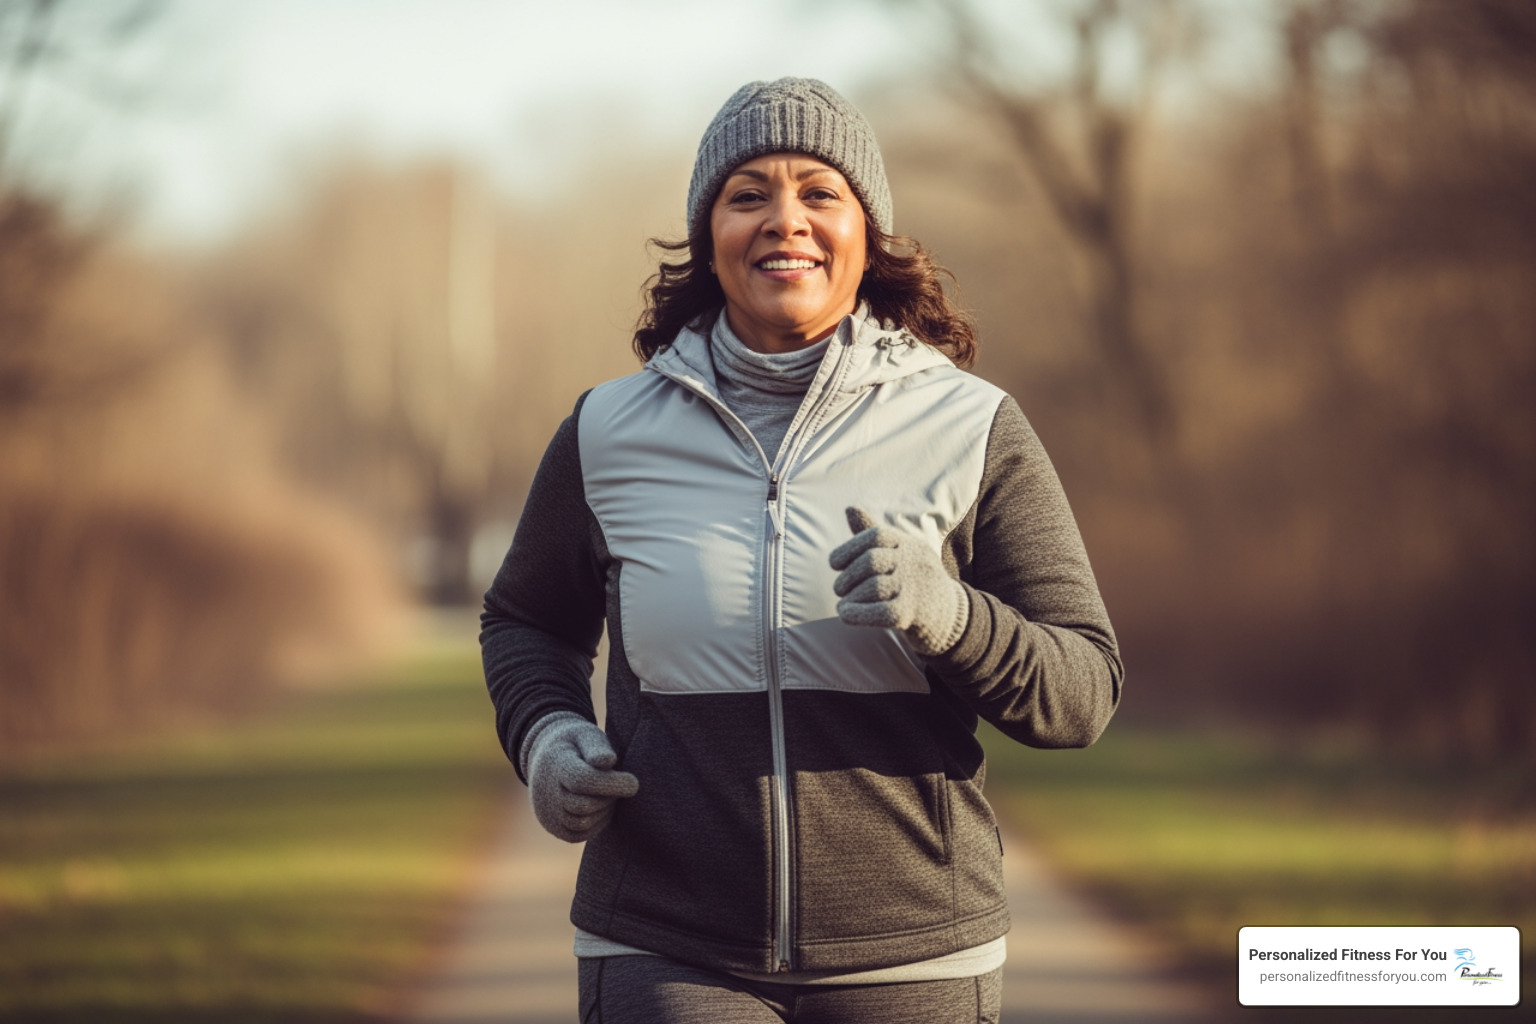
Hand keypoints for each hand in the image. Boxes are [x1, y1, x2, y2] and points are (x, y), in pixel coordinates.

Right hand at [524, 714, 638, 842]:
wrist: (547, 759)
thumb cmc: (576, 745)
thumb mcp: (585, 735)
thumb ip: (597, 747)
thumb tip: (608, 761)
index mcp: (556, 763)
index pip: (582, 779)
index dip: (611, 783)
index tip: (634, 783)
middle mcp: (546, 791)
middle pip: (583, 805)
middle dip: (609, 797)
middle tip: (622, 786)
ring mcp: (547, 811)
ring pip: (581, 822)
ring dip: (603, 811)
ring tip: (610, 794)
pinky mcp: (553, 827)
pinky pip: (578, 834)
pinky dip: (595, 824)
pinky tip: (603, 807)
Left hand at [829, 506, 968, 655]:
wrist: (952, 617)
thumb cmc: (915, 582)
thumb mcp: (900, 554)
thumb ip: (873, 533)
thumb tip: (849, 508)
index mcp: (911, 544)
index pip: (877, 535)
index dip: (849, 547)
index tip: (834, 563)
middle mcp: (917, 561)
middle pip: (872, 561)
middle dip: (847, 575)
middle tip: (838, 588)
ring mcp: (917, 588)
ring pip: (874, 587)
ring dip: (850, 596)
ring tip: (843, 603)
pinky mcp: (915, 615)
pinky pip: (881, 612)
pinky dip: (857, 613)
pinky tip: (845, 614)